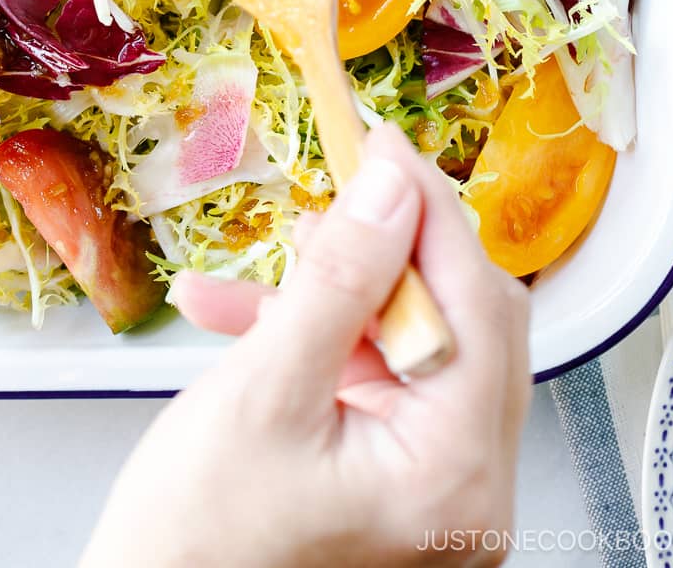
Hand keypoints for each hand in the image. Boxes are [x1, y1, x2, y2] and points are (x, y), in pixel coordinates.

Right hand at [81, 124, 529, 567]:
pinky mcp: (398, 477)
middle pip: (462, 319)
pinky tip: (243, 317)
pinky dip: (320, 338)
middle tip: (337, 192)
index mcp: (454, 473)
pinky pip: (378, 376)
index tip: (382, 144)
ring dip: (342, 290)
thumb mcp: (265, 388)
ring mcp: (436, 487)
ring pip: (416, 339)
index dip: (426, 210)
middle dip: (388, 249)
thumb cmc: (196, 540)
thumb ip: (338, 280)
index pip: (475, 303)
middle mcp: (468, 488)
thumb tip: (390, 187)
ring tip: (275, 271)